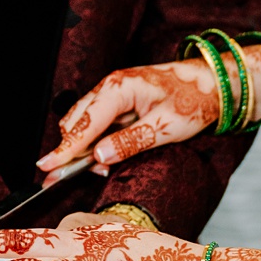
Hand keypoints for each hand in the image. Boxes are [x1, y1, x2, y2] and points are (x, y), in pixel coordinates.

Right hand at [37, 59, 223, 179]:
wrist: (213, 83)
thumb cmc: (195, 100)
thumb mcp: (168, 126)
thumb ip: (131, 141)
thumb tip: (99, 156)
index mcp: (120, 88)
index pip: (85, 122)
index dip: (66, 148)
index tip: (46, 167)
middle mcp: (109, 87)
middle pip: (76, 122)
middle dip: (74, 151)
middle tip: (82, 176)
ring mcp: (111, 94)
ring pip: (83, 124)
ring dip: (86, 148)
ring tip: (103, 167)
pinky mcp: (116, 103)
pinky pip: (96, 124)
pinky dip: (96, 142)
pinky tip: (109, 155)